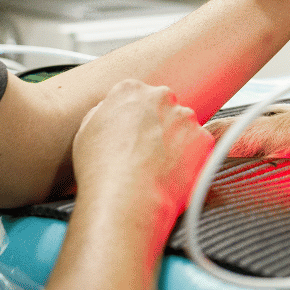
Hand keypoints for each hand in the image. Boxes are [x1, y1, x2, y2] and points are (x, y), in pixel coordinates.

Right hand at [72, 79, 211, 225]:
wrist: (126, 199)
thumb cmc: (101, 170)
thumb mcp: (86, 132)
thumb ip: (105, 113)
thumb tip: (114, 114)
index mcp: (130, 90)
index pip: (136, 95)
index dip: (134, 118)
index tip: (132, 135)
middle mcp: (161, 97)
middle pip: (163, 107)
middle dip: (158, 126)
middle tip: (146, 152)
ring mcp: (185, 116)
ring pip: (183, 126)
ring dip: (176, 142)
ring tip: (158, 168)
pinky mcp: (203, 138)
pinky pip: (199, 146)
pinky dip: (190, 159)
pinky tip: (172, 174)